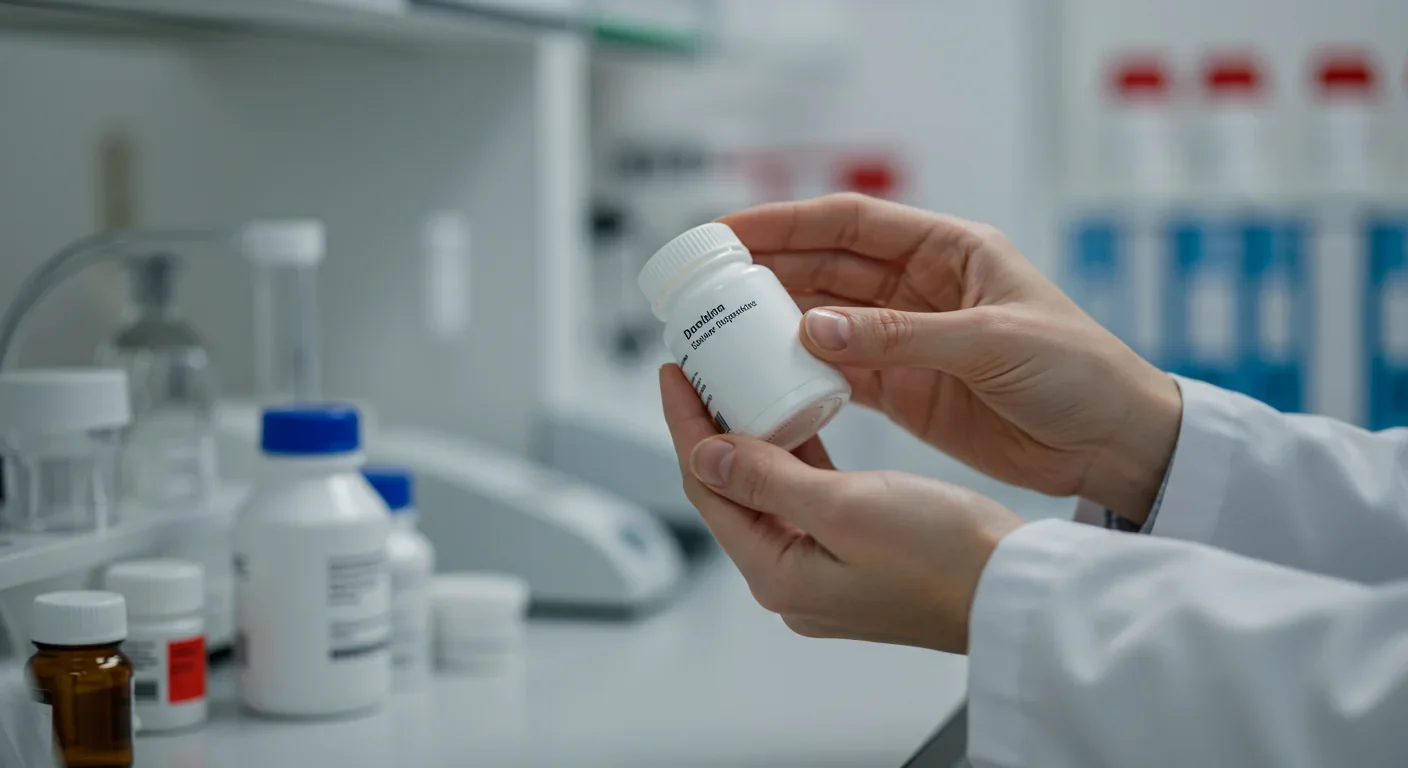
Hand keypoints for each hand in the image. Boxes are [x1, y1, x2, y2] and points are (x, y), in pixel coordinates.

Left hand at [660, 364, 1024, 652]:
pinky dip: (798, 454)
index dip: (686, 425)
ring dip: (754, 437)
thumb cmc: (945, 558)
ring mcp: (825, 570)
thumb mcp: (845, 508)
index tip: (674, 373)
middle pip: (732, 490)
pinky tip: (799, 415)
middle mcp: (793, 580)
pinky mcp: (858, 554)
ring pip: (770, 490)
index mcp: (778, 576)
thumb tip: (705, 454)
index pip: (708, 488)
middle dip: (712, 428)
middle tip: (701, 369)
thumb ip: (768, 479)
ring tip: (740, 380)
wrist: (1016, 592)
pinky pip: (811, 495)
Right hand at [720, 194, 1181, 523]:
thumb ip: (900, 336)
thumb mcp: (992, 343)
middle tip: (708, 285)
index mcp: (951, 250)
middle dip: (768, 270)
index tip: (730, 232)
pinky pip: (841, 374)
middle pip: (827, 267)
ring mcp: (911, 339)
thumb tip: (813, 329)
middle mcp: (923, 288)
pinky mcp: (908, 389)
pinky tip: (767, 379)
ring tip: (722, 333)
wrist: (1116, 442)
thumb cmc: (1078, 372)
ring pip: (826, 321)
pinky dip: (804, 375)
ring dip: (777, 324)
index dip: (787, 222)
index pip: (852, 222)